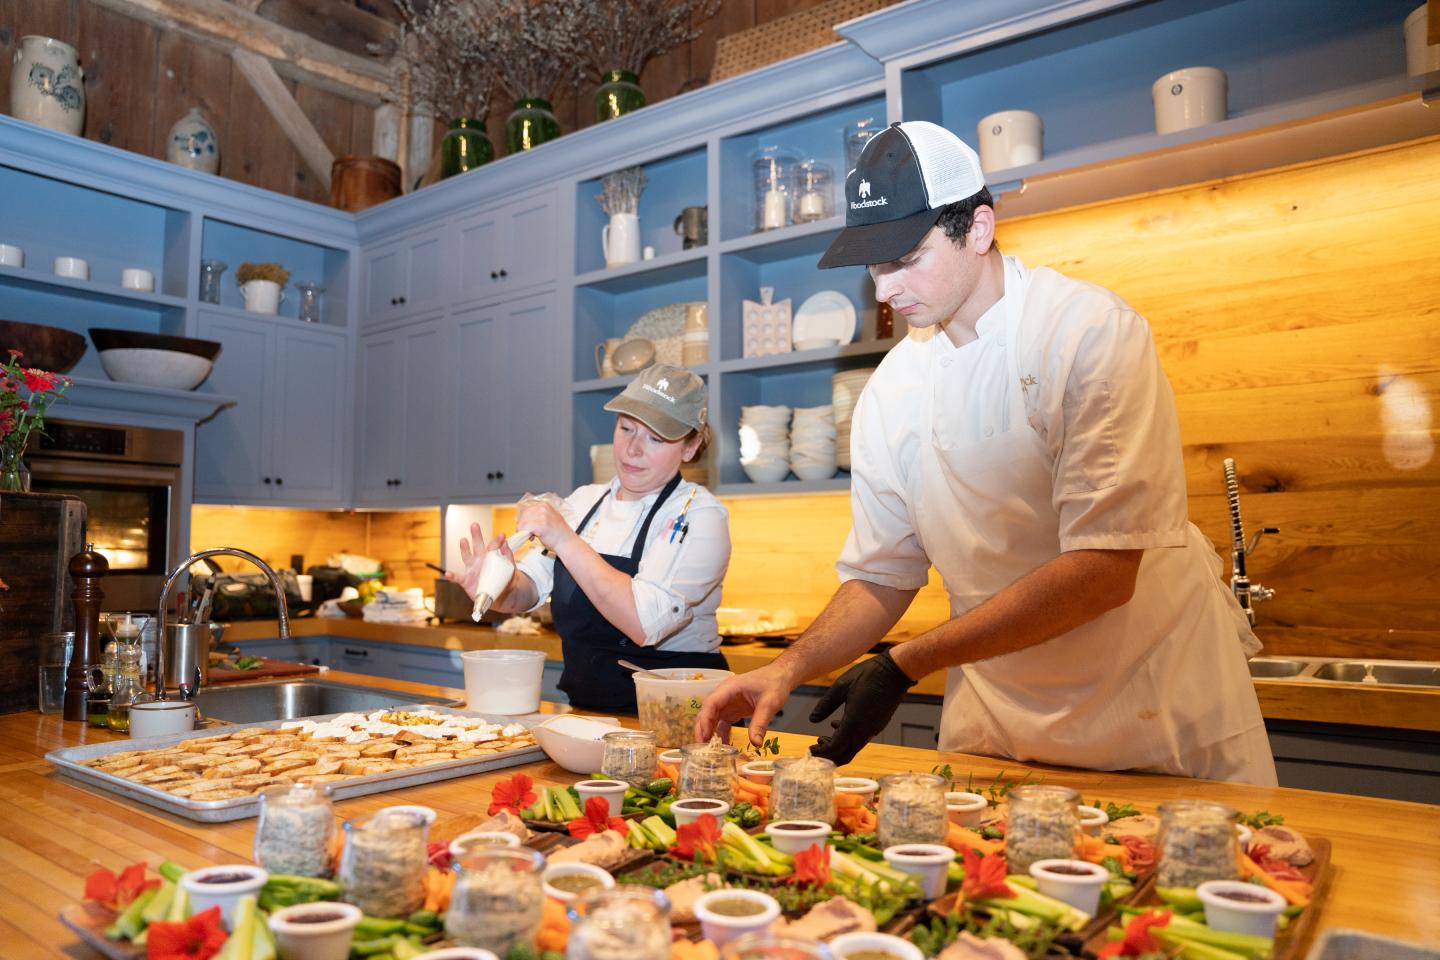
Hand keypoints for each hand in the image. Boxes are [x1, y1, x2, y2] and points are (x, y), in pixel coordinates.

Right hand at [446, 522, 511, 600]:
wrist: (497, 595)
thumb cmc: (502, 580)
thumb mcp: (508, 569)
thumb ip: (508, 557)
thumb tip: (506, 544)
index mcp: (490, 557)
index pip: (493, 546)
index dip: (497, 541)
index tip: (502, 535)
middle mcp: (479, 560)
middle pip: (477, 545)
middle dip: (476, 535)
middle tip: (475, 525)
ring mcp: (471, 569)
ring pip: (467, 557)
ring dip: (465, 549)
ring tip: (463, 540)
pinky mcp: (466, 580)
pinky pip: (458, 577)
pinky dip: (452, 576)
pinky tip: (448, 573)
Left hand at [514, 499, 571, 550]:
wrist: (567, 542)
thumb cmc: (559, 533)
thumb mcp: (548, 518)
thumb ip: (537, 516)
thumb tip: (524, 518)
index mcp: (544, 505)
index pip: (525, 509)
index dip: (523, 519)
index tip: (526, 526)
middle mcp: (543, 508)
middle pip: (522, 515)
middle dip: (523, 525)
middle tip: (529, 533)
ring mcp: (542, 515)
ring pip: (522, 522)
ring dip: (524, 531)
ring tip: (532, 536)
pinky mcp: (541, 524)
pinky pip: (525, 528)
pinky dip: (525, 534)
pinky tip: (533, 538)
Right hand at [695, 665, 794, 746]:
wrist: (780, 677)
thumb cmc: (774, 683)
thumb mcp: (769, 703)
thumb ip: (760, 722)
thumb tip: (756, 743)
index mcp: (730, 688)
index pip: (711, 703)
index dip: (706, 720)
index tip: (705, 736)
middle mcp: (725, 695)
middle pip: (707, 712)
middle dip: (702, 729)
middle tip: (702, 747)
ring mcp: (728, 703)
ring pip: (712, 718)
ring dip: (709, 733)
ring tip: (710, 750)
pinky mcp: (733, 710)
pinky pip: (722, 723)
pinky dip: (721, 734)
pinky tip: (723, 746)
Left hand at [807, 649, 916, 764]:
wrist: (896, 671)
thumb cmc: (868, 675)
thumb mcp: (841, 686)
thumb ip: (826, 705)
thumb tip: (812, 719)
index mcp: (854, 723)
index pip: (835, 748)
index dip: (820, 752)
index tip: (809, 749)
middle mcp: (865, 731)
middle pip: (845, 755)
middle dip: (828, 756)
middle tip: (815, 747)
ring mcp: (873, 729)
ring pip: (853, 748)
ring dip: (837, 747)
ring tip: (822, 737)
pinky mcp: (878, 725)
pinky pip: (860, 739)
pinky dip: (846, 739)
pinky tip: (836, 725)